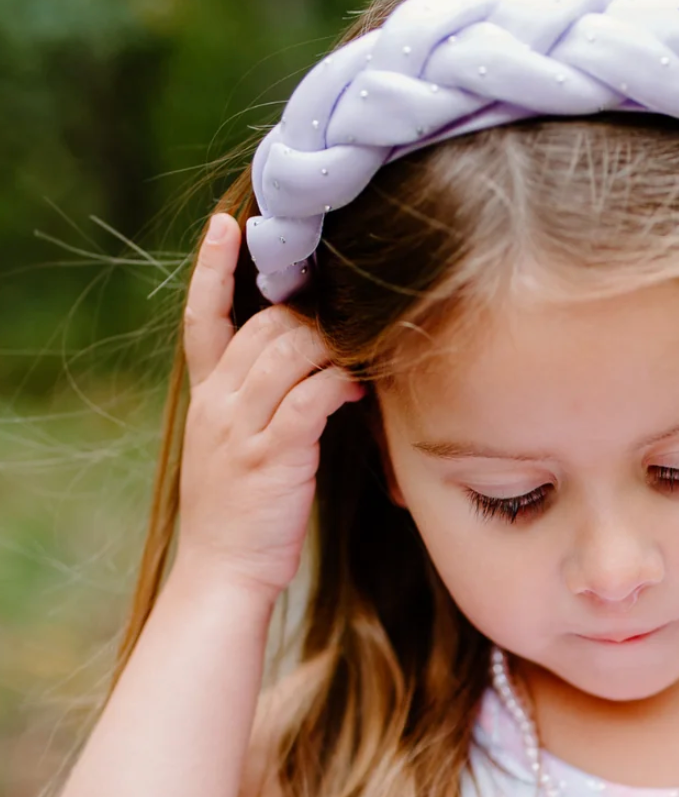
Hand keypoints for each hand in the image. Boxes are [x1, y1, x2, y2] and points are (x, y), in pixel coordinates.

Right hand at [174, 212, 366, 602]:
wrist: (222, 573)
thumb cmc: (239, 516)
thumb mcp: (232, 449)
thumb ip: (253, 405)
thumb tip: (300, 370)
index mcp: (204, 399)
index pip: (199, 318)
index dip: (210, 268)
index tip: (227, 224)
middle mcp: (217, 404)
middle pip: (260, 324)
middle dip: (305, 308)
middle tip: (346, 308)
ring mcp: (242, 428)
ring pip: (286, 351)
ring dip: (331, 342)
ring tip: (362, 345)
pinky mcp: (273, 455)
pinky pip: (309, 398)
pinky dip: (339, 383)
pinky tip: (360, 385)